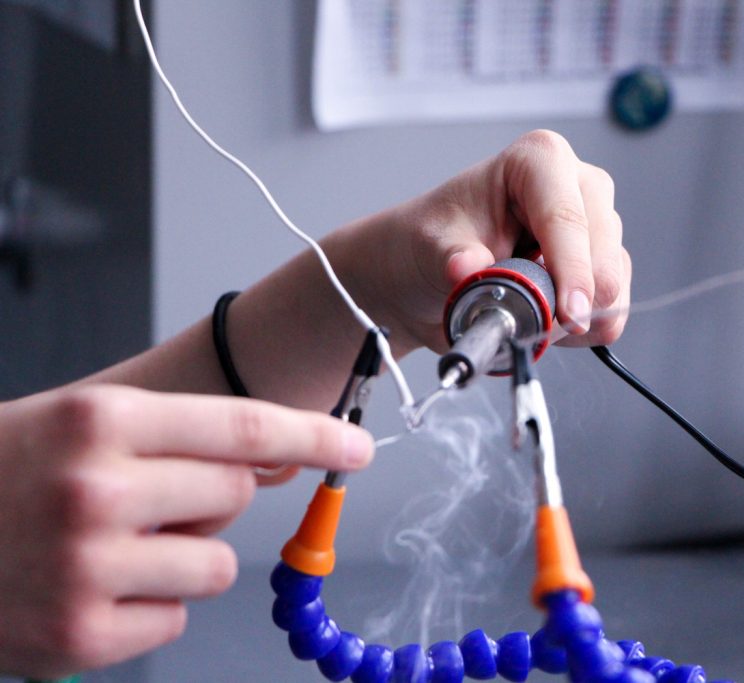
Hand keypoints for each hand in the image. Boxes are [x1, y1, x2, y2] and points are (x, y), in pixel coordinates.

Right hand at [0, 384, 373, 677]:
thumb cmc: (2, 475)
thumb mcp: (78, 427)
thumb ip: (177, 436)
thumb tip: (276, 451)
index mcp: (100, 422)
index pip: (243, 426)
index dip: (314, 435)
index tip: (357, 448)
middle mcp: (96, 491)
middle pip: (236, 495)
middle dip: (214, 499)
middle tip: (157, 500)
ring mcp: (88, 569)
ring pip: (216, 566)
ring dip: (185, 559)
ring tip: (115, 548)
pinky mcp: (80, 637)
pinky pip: (176, 617)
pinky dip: (150, 606)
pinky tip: (92, 589)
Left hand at [333, 129, 631, 355]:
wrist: (431, 270)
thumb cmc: (435, 240)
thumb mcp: (432, 247)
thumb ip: (453, 260)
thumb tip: (468, 270)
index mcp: (538, 162)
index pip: (567, 219)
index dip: (572, 271)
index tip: (567, 314)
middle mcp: (579, 187)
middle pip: (604, 256)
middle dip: (571, 301)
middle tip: (528, 324)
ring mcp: (598, 226)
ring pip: (613, 287)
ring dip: (571, 318)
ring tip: (522, 314)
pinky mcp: (605, 264)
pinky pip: (612, 309)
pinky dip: (580, 329)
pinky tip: (542, 317)